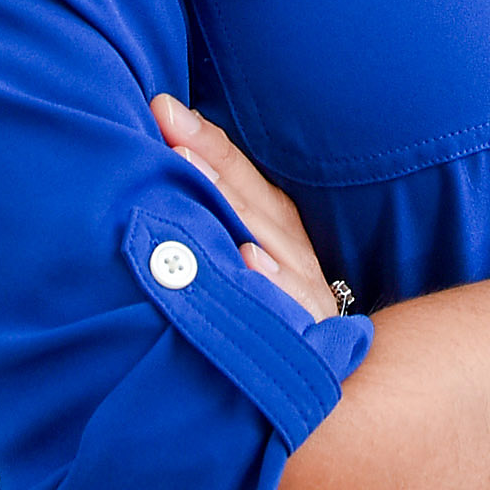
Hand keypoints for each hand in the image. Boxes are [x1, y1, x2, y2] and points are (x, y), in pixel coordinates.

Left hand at [156, 93, 339, 323]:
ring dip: (229, 207)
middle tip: (169, 131)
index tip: (161, 109)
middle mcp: (290, 247)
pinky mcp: (310, 329)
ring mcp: (303, 287)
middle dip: (208, 163)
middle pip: (247, 198)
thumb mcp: (247, 254)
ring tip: (192, 172)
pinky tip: (248, 259)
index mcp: (276, 222)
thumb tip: (162, 162)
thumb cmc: (272, 307)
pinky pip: (289, 304)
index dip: (203, 140)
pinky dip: (270, 280)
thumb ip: (216, 213)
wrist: (328, 380)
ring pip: (265, 240)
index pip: (238, 171)